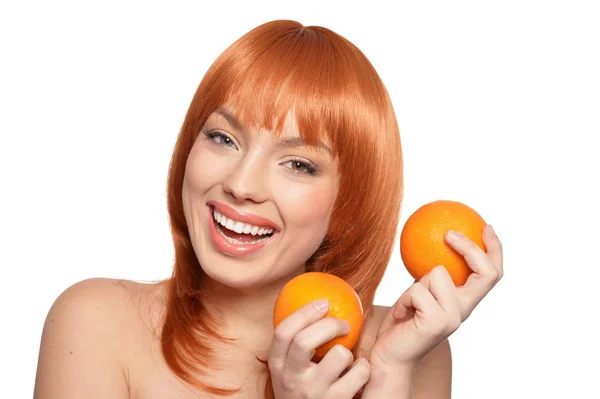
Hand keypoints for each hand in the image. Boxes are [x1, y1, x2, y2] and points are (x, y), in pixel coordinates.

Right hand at [268, 300, 370, 398]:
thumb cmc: (304, 391)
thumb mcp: (290, 371)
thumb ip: (296, 345)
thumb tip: (318, 303)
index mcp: (277, 366)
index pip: (283, 331)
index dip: (304, 312)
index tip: (324, 303)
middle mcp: (292, 379)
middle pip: (305, 339)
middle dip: (330, 324)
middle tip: (344, 324)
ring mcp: (313, 393)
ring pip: (339, 355)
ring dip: (348, 351)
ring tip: (348, 358)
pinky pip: (359, 373)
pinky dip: (363, 368)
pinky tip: (359, 372)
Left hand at [370, 224, 503, 372]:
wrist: (390, 357)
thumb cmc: (401, 323)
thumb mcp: (419, 293)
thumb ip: (430, 277)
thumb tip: (428, 241)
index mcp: (464, 303)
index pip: (492, 275)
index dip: (495, 249)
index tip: (485, 226)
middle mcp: (464, 311)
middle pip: (486, 272)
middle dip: (470, 247)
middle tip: (448, 234)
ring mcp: (453, 318)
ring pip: (436, 274)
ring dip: (414, 286)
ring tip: (407, 305)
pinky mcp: (437, 322)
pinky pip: (417, 290)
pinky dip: (403, 299)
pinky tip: (401, 315)